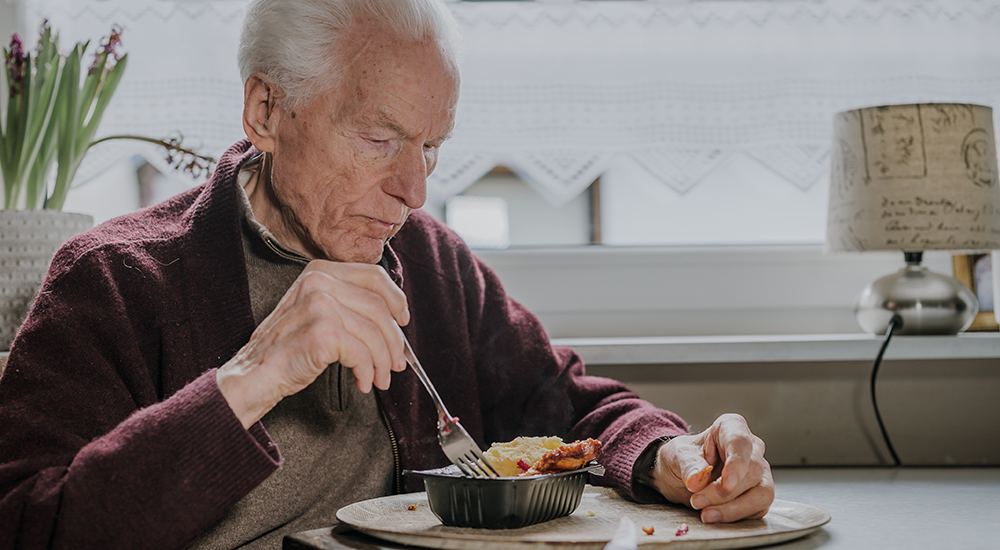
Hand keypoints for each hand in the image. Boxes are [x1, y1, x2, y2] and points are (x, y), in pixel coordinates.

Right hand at [217, 260, 409, 427]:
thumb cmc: (287, 348)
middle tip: (396, 363)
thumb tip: (395, 318)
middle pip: (379, 307)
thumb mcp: (316, 311)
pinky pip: (362, 354)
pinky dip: (367, 372)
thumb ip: (348, 303)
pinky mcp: (322, 332)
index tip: (403, 321)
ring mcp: (320, 305)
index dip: (396, 300)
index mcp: (320, 271)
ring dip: (382, 361)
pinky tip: (362, 383)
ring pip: (374, 333)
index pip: (374, 276)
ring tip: (379, 378)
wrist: (253, 374)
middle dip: (394, 340)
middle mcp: (319, 282)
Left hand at [650, 413, 772, 522]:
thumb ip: (688, 465)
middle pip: (751, 471)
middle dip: (724, 492)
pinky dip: (736, 516)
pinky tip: (715, 516)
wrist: (679, 477)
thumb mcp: (677, 456)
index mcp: (731, 428)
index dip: (736, 464)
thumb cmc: (682, 459)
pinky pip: (758, 509)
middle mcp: (751, 449)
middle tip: (698, 501)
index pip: (740, 442)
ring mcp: (758, 473)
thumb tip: (696, 479)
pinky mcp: (758, 495)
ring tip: (706, 514)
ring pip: (761, 493)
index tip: (726, 483)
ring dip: (733, 508)